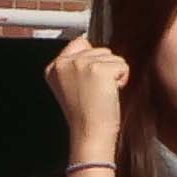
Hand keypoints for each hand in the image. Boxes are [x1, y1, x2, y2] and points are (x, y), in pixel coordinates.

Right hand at [45, 33, 131, 149]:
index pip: (79, 43)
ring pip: (112, 56)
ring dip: (114, 74)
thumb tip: (95, 54)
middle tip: (97, 91)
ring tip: (103, 92)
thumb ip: (75, 68)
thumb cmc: (86, 116)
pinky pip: (123, 65)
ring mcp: (80, 64)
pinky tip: (111, 93)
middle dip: (105, 68)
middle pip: (99, 49)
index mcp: (54, 67)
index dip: (93, 59)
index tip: (92, 79)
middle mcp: (64, 62)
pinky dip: (123, 78)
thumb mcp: (70, 87)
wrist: (90, 133)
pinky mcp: (98, 69)